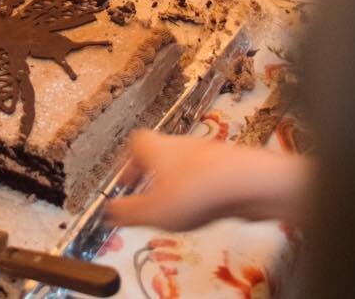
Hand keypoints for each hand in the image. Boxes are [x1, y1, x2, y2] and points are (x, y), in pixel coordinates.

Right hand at [107, 130, 311, 231]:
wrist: (246, 184)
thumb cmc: (196, 192)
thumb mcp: (152, 211)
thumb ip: (127, 212)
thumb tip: (107, 212)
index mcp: (157, 148)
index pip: (136, 142)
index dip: (127, 161)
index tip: (124, 180)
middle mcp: (180, 145)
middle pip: (159, 152)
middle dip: (150, 174)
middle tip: (145, 195)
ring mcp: (205, 154)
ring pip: (182, 164)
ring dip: (173, 183)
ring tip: (171, 208)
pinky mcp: (226, 167)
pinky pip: (204, 176)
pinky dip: (196, 190)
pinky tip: (200, 209)